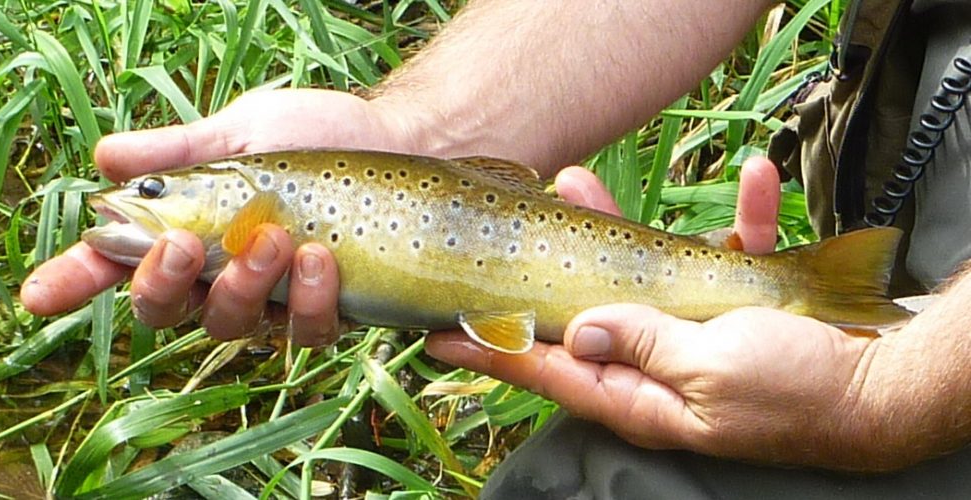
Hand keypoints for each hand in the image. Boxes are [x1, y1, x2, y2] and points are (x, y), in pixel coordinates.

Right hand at [21, 89, 411, 344]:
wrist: (402, 142)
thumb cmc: (317, 133)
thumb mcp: (244, 132)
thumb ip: (180, 151)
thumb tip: (107, 158)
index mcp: (188, 230)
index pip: (117, 263)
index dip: (75, 281)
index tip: (40, 295)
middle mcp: (220, 275)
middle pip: (165, 308)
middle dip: (166, 283)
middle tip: (188, 242)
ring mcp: (273, 301)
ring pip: (231, 325)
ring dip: (244, 287)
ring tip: (276, 239)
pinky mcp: (325, 313)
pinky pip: (303, 332)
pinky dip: (307, 302)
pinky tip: (321, 261)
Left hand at [427, 158, 878, 468]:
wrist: (882, 383)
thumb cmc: (798, 392)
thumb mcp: (711, 371)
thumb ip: (643, 344)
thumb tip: (579, 331)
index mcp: (642, 394)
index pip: (551, 370)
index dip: (496, 349)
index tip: (442, 331)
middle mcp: (658, 363)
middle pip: (585, 311)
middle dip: (547, 267)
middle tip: (515, 223)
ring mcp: (695, 331)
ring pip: (639, 273)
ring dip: (619, 225)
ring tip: (584, 182)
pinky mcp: (739, 304)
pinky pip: (725, 253)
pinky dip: (737, 216)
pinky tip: (752, 182)